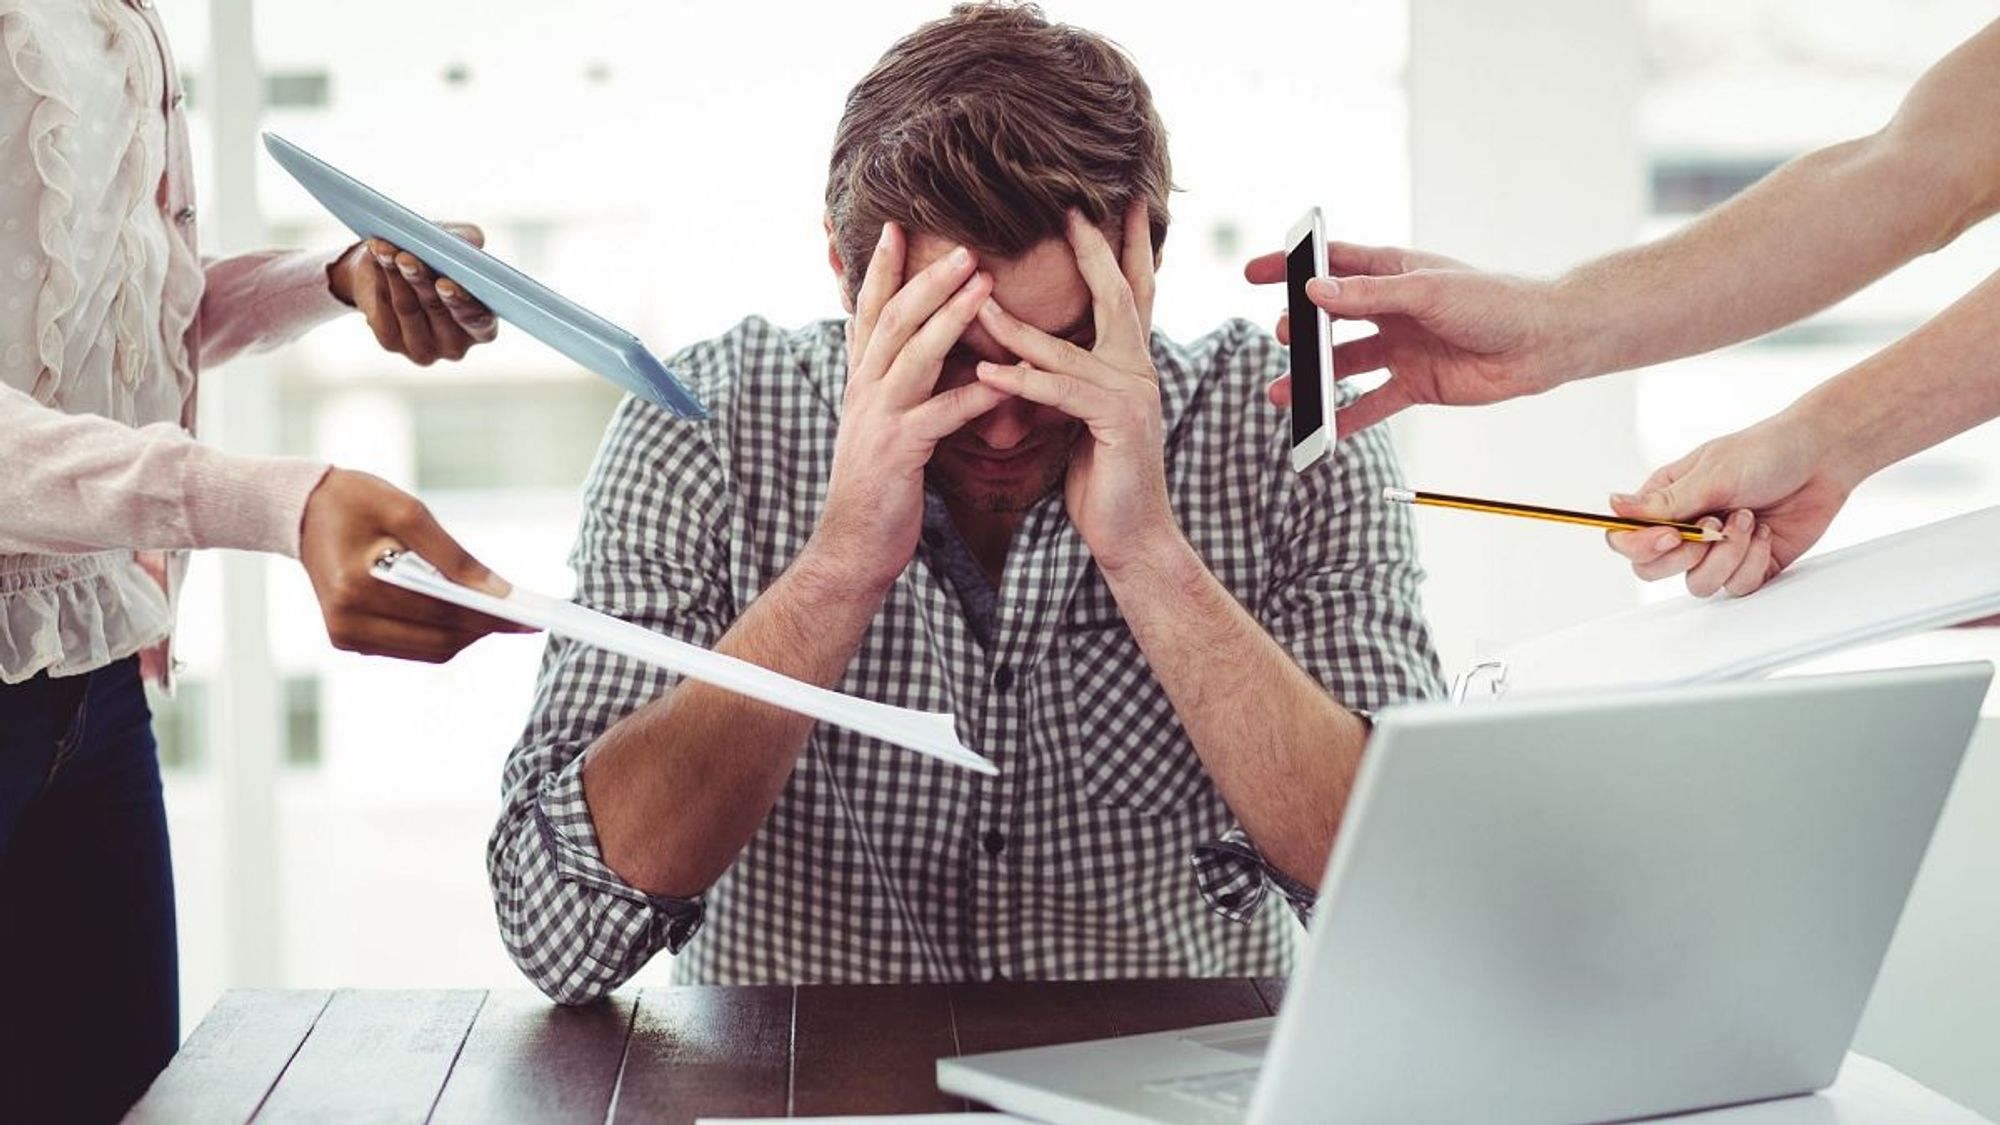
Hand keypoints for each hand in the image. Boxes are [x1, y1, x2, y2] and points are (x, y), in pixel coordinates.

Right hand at [298, 468, 533, 661]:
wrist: (303, 511)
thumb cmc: (357, 502)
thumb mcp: (408, 512)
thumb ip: (454, 556)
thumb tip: (500, 592)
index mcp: (357, 587)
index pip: (440, 612)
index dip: (490, 616)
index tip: (530, 617)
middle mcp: (347, 622)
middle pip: (439, 640)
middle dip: (484, 628)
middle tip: (522, 616)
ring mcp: (346, 636)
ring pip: (430, 651)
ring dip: (467, 634)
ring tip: (498, 613)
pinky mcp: (349, 641)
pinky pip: (412, 648)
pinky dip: (442, 634)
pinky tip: (462, 612)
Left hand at [330, 224, 498, 365]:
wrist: (393, 273)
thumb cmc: (435, 261)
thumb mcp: (455, 246)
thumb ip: (469, 241)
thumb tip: (471, 240)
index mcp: (482, 326)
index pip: (479, 322)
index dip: (462, 303)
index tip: (445, 283)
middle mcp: (456, 345)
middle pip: (437, 310)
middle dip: (421, 280)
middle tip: (406, 258)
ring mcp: (423, 348)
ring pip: (408, 307)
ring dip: (395, 274)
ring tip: (386, 248)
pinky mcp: (391, 342)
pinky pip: (384, 307)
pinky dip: (380, 276)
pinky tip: (378, 256)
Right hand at [812, 223, 1012, 591]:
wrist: (852, 547)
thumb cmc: (878, 487)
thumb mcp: (881, 425)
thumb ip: (896, 386)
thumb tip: (916, 353)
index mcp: (861, 381)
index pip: (870, 312)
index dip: (883, 269)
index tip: (898, 226)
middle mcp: (864, 391)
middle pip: (894, 320)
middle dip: (927, 278)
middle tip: (964, 244)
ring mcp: (878, 419)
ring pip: (914, 355)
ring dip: (950, 316)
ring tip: (985, 285)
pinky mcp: (898, 452)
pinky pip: (941, 415)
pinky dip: (975, 394)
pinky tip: (1006, 380)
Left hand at [973, 202, 1175, 572]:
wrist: (1131, 536)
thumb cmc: (1102, 478)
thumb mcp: (1082, 417)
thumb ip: (1069, 379)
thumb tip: (1036, 352)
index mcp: (1131, 364)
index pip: (1130, 293)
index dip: (1124, 248)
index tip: (1117, 204)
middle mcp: (1139, 370)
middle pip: (1117, 295)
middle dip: (1094, 250)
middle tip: (1070, 208)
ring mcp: (1133, 394)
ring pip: (1067, 347)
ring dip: (1017, 325)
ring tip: (977, 300)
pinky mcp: (1116, 423)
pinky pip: (1060, 392)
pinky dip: (1021, 381)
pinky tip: (987, 372)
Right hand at [1242, 242, 1568, 436]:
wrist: (1542, 344)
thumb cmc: (1493, 302)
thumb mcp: (1426, 292)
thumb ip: (1368, 295)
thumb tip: (1314, 293)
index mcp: (1393, 272)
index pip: (1330, 265)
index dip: (1291, 268)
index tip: (1253, 274)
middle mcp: (1391, 310)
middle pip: (1330, 319)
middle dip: (1300, 330)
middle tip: (1282, 338)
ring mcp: (1401, 348)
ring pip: (1344, 365)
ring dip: (1313, 380)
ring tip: (1283, 394)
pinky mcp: (1415, 384)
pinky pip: (1371, 403)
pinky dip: (1345, 418)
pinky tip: (1321, 430)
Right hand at [1603, 411, 1852, 596]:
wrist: (1824, 459)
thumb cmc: (1767, 452)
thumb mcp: (1712, 473)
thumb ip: (1665, 501)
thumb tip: (1614, 507)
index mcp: (1666, 501)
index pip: (1626, 537)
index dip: (1641, 545)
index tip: (1672, 535)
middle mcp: (1686, 529)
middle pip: (1652, 570)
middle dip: (1687, 555)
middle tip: (1713, 529)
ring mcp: (1716, 551)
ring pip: (1697, 583)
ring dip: (1728, 554)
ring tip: (1748, 520)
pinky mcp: (1748, 566)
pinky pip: (1736, 587)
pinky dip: (1753, 561)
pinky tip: (1763, 532)